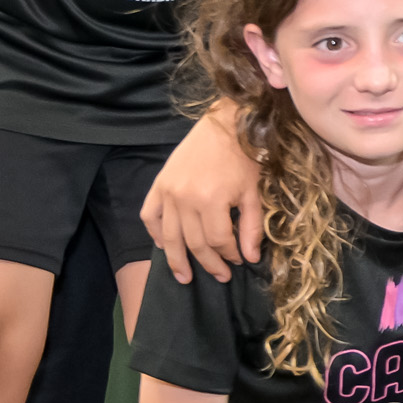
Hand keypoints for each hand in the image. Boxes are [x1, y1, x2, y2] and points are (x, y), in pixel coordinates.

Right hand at [142, 109, 263, 283]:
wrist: (225, 124)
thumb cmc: (244, 157)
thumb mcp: (253, 192)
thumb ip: (251, 227)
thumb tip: (251, 258)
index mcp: (211, 200)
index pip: (218, 240)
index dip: (229, 255)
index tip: (239, 262)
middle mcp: (184, 198)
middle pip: (194, 243)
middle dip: (209, 264)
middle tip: (220, 277)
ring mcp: (168, 192)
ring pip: (169, 236)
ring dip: (177, 260)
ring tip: (184, 277)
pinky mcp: (159, 184)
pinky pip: (150, 216)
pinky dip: (154, 234)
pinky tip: (164, 247)